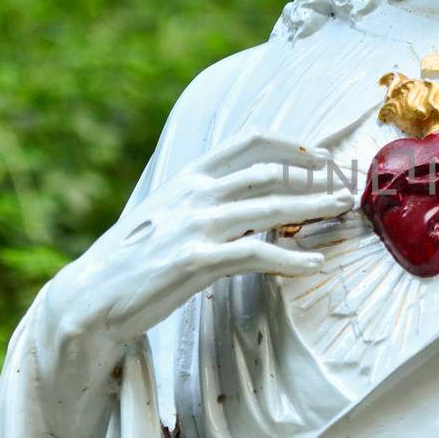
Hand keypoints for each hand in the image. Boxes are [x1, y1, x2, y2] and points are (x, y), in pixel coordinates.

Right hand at [43, 132, 351, 354]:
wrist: (90, 296)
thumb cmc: (133, 258)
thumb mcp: (168, 213)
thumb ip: (206, 200)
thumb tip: (252, 197)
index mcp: (189, 177)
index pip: (249, 142)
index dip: (292, 145)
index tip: (324, 155)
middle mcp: (195, 194)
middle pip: (269, 174)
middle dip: (315, 178)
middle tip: (347, 187)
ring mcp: (195, 226)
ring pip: (269, 208)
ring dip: (313, 209)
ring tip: (343, 212)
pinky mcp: (194, 262)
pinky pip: (255, 255)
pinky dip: (290, 259)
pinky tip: (314, 265)